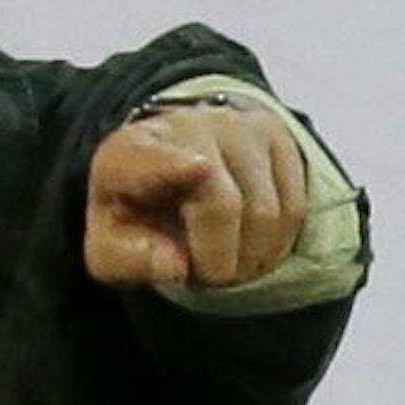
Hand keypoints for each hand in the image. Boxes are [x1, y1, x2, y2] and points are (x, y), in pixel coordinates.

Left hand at [84, 100, 307, 286]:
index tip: (198, 167)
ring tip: (227, 261)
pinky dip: (276, 244)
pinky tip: (252, 246)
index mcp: (127, 152)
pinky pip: (293, 207)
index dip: (171, 165)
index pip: (148, 158)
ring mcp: (235, 126)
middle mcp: (184, 126)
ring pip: (266, 210)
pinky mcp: (274, 135)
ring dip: (251, 258)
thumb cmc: (137, 211)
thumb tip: (175, 265)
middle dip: (219, 261)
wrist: (168, 164)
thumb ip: (127, 260)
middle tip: (207, 278)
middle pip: (223, 204)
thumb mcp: (111, 246)